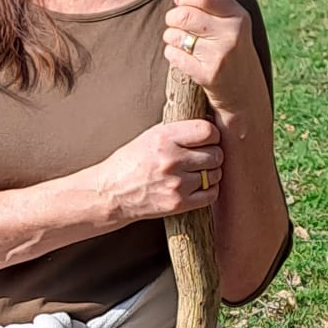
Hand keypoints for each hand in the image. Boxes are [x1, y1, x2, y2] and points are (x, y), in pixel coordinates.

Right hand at [96, 118, 222, 223]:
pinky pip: (211, 194)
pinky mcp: (179, 203)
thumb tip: (209, 124)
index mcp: (164, 138)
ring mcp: (176, 183)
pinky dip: (209, 189)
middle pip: (215, 154)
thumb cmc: (130, 163)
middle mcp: (172, 160)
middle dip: (213, 154)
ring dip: (211, 172)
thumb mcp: (150, 136)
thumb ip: (178, 130)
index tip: (209, 138)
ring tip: (199, 171)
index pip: (208, 131)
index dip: (213, 134)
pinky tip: (199, 185)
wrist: (111, 193)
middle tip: (204, 156)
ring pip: (215, 174)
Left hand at [163, 0, 267, 117]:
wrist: (245, 95)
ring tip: (178, 41)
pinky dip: (172, 54)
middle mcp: (232, 34)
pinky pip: (175, 55)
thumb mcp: (235, 26)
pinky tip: (180, 56)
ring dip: (170, 36)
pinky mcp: (208, 75)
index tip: (180, 0)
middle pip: (185, 14)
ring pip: (176, 34)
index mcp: (240, 17)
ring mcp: (220, 55)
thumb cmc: (233, 53)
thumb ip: (215, 8)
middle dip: (172, 17)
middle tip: (174, 23)